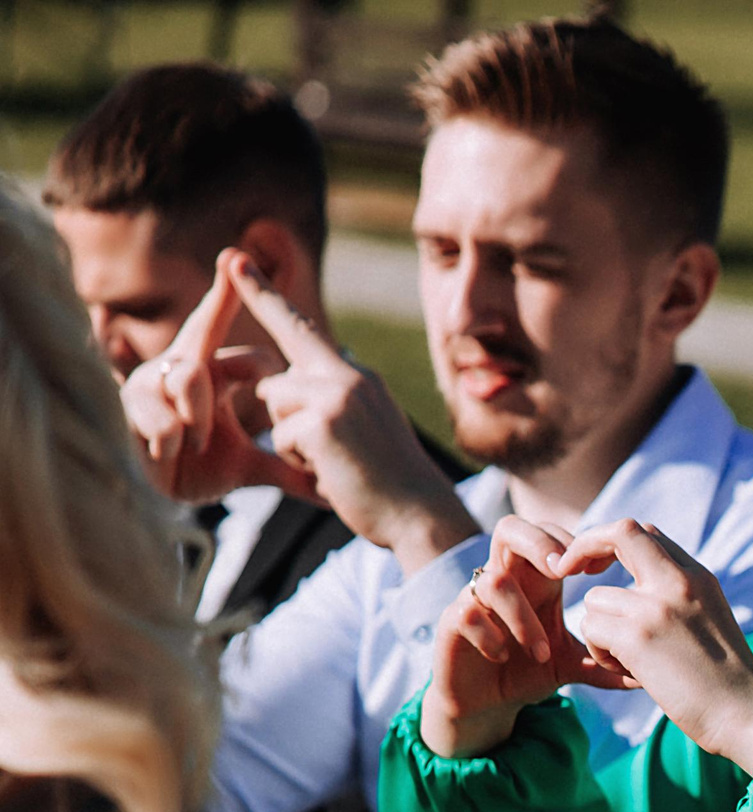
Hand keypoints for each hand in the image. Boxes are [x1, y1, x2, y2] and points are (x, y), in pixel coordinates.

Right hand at [119, 263, 309, 502]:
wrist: (173, 491)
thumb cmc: (212, 463)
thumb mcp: (259, 462)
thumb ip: (291, 465)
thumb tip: (332, 487)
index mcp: (210, 366)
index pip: (218, 325)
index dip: (223, 294)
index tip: (233, 256)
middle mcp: (179, 365)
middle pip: (203, 351)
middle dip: (215, 388)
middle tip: (215, 424)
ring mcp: (151, 383)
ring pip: (186, 377)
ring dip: (198, 417)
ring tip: (197, 442)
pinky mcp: (132, 408)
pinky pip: (160, 413)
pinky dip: (173, 437)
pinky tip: (174, 451)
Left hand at [229, 252, 478, 571]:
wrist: (423, 515)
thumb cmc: (392, 484)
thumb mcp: (369, 428)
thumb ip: (337, 400)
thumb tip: (300, 387)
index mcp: (358, 377)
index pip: (302, 329)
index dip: (263, 295)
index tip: (234, 261)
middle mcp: (348, 376)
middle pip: (278, 379)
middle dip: (281, 411)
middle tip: (286, 379)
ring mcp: (335, 396)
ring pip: (276, 407)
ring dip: (291, 441)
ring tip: (333, 464)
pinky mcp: (321, 423)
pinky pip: (280, 438)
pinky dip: (299, 462)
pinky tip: (332, 475)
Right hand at [421, 517, 633, 758]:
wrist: (486, 704)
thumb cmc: (529, 671)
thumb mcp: (572, 665)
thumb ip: (604, 663)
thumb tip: (647, 675)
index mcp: (535, 579)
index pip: (549, 534)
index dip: (572, 540)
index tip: (598, 569)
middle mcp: (503, 579)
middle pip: (510, 529)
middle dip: (538, 542)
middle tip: (564, 572)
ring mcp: (474, 598)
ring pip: (493, 579)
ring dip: (522, 614)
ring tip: (541, 651)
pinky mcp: (451, 623)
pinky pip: (465, 611)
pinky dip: (490, 634)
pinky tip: (505, 655)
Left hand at [555, 520, 752, 769]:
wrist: (745, 714)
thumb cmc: (728, 681)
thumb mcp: (710, 622)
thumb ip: (679, 598)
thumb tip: (638, 589)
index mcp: (699, 577)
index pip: (646, 533)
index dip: (611, 541)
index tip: (597, 566)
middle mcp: (680, 582)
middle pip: (620, 532)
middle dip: (584, 547)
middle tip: (566, 570)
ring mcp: (658, 607)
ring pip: (595, 599)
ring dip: (600, 632)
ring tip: (629, 660)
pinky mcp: (638, 638)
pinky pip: (591, 629)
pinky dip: (601, 655)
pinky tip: (629, 673)